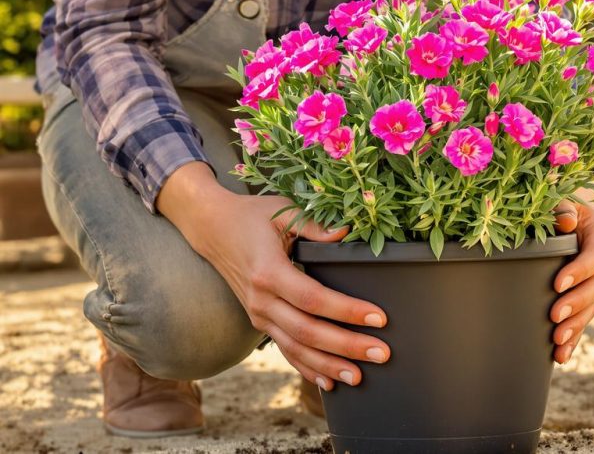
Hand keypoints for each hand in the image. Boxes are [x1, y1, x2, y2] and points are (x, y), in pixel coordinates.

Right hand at [157, 162, 388, 390]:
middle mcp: (262, 300)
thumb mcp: (283, 211)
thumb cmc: (252, 216)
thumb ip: (315, 225)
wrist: (212, 228)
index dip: (347, 311)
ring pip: (296, 348)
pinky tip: (329, 382)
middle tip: (381, 353)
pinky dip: (306, 368)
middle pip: (308, 331)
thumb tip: (348, 233)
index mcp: (269, 272)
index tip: (379, 318)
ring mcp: (258, 314)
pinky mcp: (260, 322)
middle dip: (346, 346)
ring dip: (328, 365)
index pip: (314, 299)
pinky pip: (285, 350)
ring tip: (359, 377)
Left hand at [550, 195, 593, 362]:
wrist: (565, 215)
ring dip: (576, 326)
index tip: (557, 284)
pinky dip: (574, 338)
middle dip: (577, 303)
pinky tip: (560, 356)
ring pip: (593, 307)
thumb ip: (562, 208)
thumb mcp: (561, 198)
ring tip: (557, 341)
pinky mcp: (586, 296)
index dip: (580, 270)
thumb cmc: (559, 203)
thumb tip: (565, 223)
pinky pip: (584, 319)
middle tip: (555, 316)